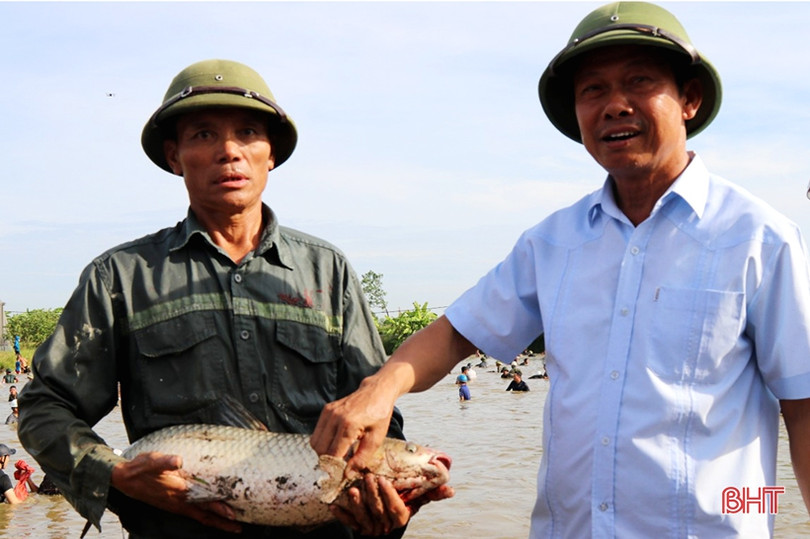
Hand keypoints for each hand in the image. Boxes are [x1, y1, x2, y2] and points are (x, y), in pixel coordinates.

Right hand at [111, 451, 241, 533]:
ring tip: (231, 525)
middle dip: (222, 522)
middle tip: (239, 526)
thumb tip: (178, 459)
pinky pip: (193, 514)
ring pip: (200, 517)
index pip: (203, 502)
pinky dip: (205, 517)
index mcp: (179, 492)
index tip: (233, 513)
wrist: (125, 479)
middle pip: (205, 516)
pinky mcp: (173, 505)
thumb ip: (165, 461)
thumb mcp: (153, 461)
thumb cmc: (141, 468)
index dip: (218, 508)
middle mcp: (179, 502)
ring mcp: (176, 506)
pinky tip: (211, 517)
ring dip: (216, 522)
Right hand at [311, 376, 399, 469]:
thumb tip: (348, 475)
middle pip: (320, 450)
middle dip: (329, 461)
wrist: (377, 392)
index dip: (336, 468)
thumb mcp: (376, 439)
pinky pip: (317, 432)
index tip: (342, 475)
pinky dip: (323, 441)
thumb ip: (361, 459)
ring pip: (315, 442)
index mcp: (348, 425)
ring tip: (339, 453)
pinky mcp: (326, 410)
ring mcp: (328, 412)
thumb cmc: (379, 414)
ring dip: (324, 452)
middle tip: (340, 465)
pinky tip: (336, 442)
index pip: (333, 454)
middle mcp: (335, 417)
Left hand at [331, 475, 455, 535]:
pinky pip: (349, 523)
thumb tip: (450, 490)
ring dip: (357, 505)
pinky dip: (342, 515)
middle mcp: (386, 525)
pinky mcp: (357, 526)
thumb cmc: (404, 500)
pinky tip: (334, 505)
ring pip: (363, 517)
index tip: (383, 480)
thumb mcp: (418, 497)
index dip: (389, 496)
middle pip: (378, 511)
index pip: (396, 509)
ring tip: (352, 490)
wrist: (387, 510)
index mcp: (401, 517)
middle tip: (367, 478)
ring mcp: (371, 527)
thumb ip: (432, 493)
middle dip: (372, 495)